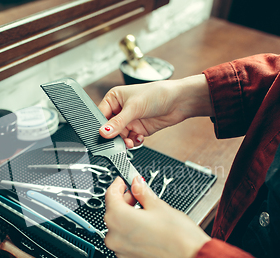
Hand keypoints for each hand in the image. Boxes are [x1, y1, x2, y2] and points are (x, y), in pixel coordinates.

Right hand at [98, 74, 213, 147]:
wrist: (179, 101)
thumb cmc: (157, 94)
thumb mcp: (134, 107)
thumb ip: (117, 123)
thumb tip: (103, 132)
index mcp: (114, 98)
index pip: (101, 115)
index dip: (101, 126)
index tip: (103, 136)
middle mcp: (120, 109)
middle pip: (109, 129)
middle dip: (114, 137)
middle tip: (119, 141)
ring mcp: (130, 120)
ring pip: (119, 137)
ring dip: (124, 141)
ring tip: (130, 141)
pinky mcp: (138, 129)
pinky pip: (130, 140)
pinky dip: (133, 142)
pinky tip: (139, 137)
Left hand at [104, 176, 210, 257]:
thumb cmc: (179, 238)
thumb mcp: (159, 206)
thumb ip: (142, 193)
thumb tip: (136, 184)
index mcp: (118, 219)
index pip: (110, 195)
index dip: (118, 185)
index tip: (123, 181)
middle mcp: (114, 237)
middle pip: (113, 212)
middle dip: (125, 201)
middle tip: (139, 196)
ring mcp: (121, 250)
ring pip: (118, 227)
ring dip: (128, 217)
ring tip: (148, 213)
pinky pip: (125, 240)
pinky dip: (132, 231)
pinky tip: (148, 228)